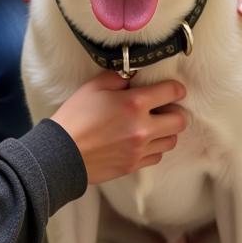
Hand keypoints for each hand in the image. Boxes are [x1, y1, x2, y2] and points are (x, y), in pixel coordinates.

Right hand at [51, 72, 187, 184]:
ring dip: (166, 131)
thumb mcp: (94, 86)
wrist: (61, 154)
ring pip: (171, 141)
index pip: (171, 92)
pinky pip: (157, 156)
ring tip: (154, 125)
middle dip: (176, 111)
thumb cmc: (75, 116)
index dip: (176, 88)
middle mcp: (143, 128)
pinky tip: (143, 141)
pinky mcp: (133, 166)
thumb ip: (118, 78)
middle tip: (164, 108)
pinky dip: (155, 148)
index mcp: (134, 104)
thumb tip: (134, 76)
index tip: (174, 89)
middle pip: (180, 121)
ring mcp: (139, 150)